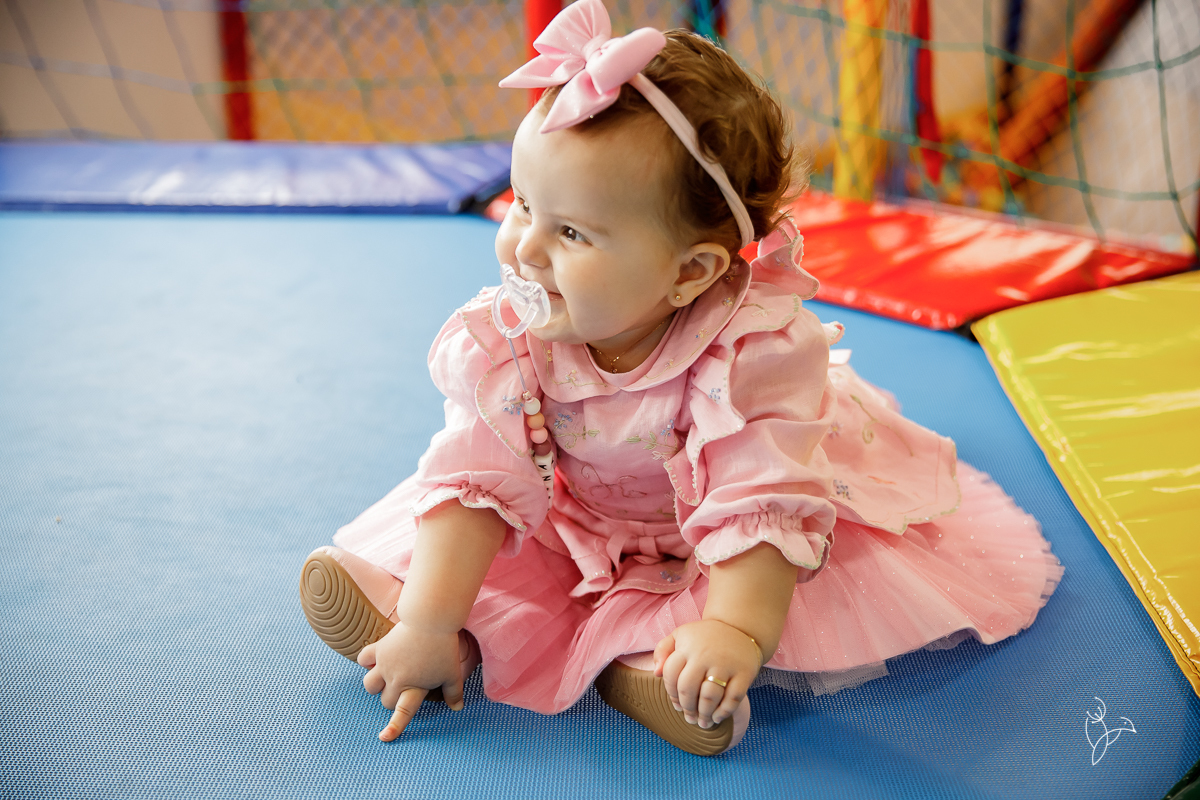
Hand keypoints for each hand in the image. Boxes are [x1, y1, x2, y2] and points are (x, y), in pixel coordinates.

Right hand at [357, 621, 465, 740]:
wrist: (431, 619)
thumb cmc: (444, 647)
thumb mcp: (453, 673)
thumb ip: (454, 693)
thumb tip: (457, 708)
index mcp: (413, 687)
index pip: (402, 713)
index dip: (394, 727)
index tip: (384, 738)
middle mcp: (395, 679)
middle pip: (385, 700)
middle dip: (392, 699)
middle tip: (405, 688)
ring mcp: (384, 664)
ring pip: (369, 684)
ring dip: (376, 685)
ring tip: (386, 678)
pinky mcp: (379, 649)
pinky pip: (363, 659)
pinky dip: (367, 662)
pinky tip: (375, 660)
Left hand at [653, 619, 759, 729]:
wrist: (739, 627)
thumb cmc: (704, 636)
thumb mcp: (680, 635)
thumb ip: (663, 650)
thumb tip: (657, 673)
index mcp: (687, 647)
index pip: (671, 675)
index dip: (671, 694)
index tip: (677, 706)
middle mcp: (705, 655)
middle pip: (688, 689)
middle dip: (687, 708)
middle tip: (690, 718)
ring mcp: (726, 664)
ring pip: (710, 696)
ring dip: (704, 714)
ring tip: (703, 723)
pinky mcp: (744, 672)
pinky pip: (733, 697)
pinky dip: (724, 712)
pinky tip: (717, 717)